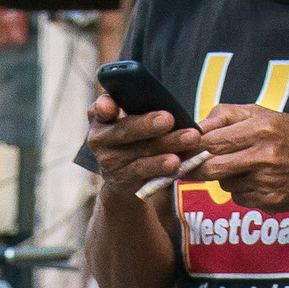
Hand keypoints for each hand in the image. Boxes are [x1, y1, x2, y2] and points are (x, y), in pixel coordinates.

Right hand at [87, 89, 203, 198]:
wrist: (123, 177)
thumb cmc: (131, 137)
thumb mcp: (127, 119)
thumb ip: (134, 106)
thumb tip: (164, 106)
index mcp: (100, 119)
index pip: (99, 109)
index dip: (104, 107)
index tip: (110, 107)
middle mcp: (99, 141)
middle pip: (125, 131)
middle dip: (147, 125)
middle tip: (169, 119)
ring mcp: (110, 163)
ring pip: (140, 153)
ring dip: (167, 145)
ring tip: (189, 138)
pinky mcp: (123, 181)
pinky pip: (145, 173)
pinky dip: (163, 167)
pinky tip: (178, 162)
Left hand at [192, 105, 288, 211]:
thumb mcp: (261, 114)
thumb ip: (226, 116)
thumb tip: (195, 126)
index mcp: (261, 129)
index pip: (213, 141)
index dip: (194, 146)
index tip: (185, 148)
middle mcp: (264, 156)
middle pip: (211, 168)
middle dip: (196, 168)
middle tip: (190, 165)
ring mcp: (266, 182)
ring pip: (224, 184)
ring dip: (224, 177)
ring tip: (243, 166)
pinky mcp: (267, 201)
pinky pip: (238, 197)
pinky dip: (240, 190)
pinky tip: (256, 180)